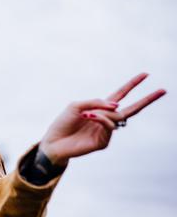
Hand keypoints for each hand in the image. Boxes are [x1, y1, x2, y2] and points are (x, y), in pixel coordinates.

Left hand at [39, 73, 165, 165]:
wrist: (53, 141)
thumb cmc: (63, 123)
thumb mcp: (77, 106)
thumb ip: (96, 102)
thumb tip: (117, 106)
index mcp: (100, 108)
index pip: (120, 94)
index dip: (132, 84)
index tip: (145, 74)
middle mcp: (106, 119)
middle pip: (132, 109)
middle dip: (147, 99)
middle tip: (163, 90)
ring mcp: (106, 131)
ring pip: (116, 117)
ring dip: (102, 113)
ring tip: (86, 114)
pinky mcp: (103, 142)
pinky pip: (108, 126)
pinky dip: (99, 119)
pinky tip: (88, 117)